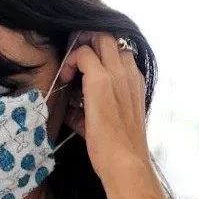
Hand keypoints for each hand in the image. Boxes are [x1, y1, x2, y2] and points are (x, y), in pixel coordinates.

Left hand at [60, 32, 150, 184]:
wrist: (125, 163)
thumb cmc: (115, 147)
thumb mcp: (106, 119)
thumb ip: (90, 105)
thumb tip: (70, 104)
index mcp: (134, 80)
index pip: (117, 48)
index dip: (97, 50)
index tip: (80, 64)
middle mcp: (128, 73)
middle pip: (108, 36)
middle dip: (86, 40)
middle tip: (71, 58)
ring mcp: (116, 75)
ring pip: (98, 38)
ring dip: (79, 48)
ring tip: (69, 70)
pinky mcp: (101, 81)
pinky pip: (83, 53)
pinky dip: (71, 60)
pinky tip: (65, 78)